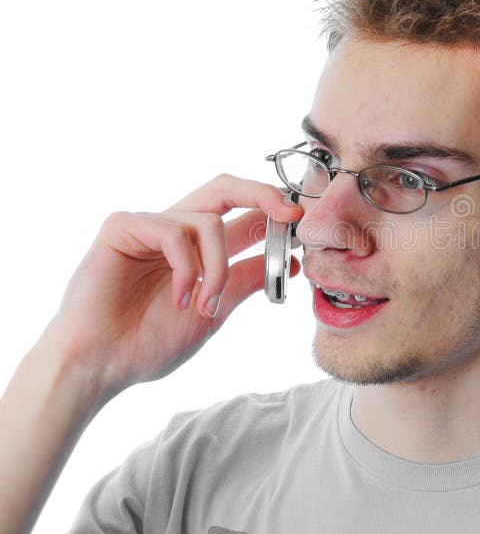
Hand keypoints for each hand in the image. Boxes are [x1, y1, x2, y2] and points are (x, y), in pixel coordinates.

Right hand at [38, 173, 303, 399]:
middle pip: (225, 189)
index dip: (274, 215)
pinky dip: (186, 269)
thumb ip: (245, 281)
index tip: (303, 229)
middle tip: (291, 216)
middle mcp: (176, 231)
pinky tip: (179, 299)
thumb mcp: (214, 311)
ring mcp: (149, 226)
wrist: (100, 366)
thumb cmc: (148, 342)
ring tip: (205, 306)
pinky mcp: (122, 227)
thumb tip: (287, 261)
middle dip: (263, 195)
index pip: (242, 216)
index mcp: (198, 249)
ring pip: (207, 222)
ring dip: (217, 268)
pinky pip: (173, 233)